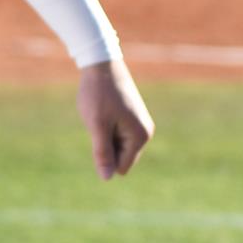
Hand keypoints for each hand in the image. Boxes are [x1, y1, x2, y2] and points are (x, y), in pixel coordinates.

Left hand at [77, 57, 153, 180]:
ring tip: (102, 115)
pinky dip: (106, 128)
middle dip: (105, 146)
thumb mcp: (97, 125)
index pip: (121, 167)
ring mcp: (140, 125)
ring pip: (117, 147)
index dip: (104, 156)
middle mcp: (145, 133)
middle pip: (121, 158)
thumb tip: (107, 178)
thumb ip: (102, 152)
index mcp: (140, 136)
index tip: (100, 132)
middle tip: (100, 122)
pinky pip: (116, 136)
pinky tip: (104, 111)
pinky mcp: (132, 119)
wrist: (101, 64)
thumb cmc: (98, 94)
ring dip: (104, 136)